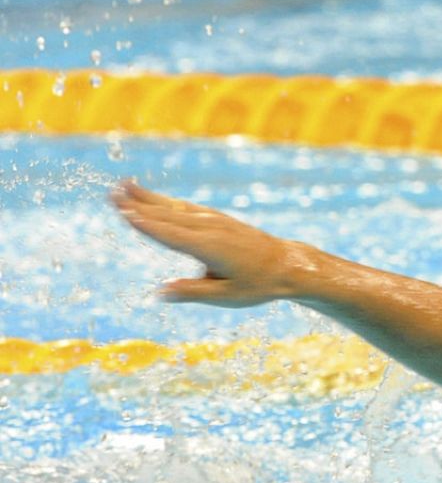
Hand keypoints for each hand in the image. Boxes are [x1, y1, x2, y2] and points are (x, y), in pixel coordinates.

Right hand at [111, 181, 304, 306]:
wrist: (288, 266)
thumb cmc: (258, 285)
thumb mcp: (227, 296)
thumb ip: (192, 292)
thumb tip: (160, 293)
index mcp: (211, 248)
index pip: (171, 235)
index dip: (147, 224)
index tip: (124, 213)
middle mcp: (211, 229)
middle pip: (168, 215)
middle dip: (139, 205)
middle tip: (111, 195)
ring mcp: (216, 220)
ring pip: (176, 207)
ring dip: (149, 197)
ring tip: (124, 186)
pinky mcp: (219, 219)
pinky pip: (187, 207)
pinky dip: (167, 200)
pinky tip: (153, 197)